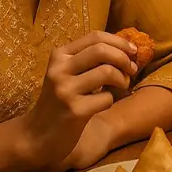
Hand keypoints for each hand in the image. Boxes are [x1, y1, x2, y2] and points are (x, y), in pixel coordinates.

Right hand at [20, 31, 138, 171]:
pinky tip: (102, 104)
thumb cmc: (61, 100)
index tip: (134, 51)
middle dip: (124, 58)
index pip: (95, 37)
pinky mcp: (74, 110)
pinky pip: (106, 98)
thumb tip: (128, 49)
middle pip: (102, 51)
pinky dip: (111, 100)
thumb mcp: (69, 74)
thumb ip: (90, 60)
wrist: (38, 134)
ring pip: (107, 72)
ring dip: (122, 79)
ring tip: (122, 86)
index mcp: (59, 56)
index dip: (120, 42)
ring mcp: (65, 90)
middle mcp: (59, 70)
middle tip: (132, 69)